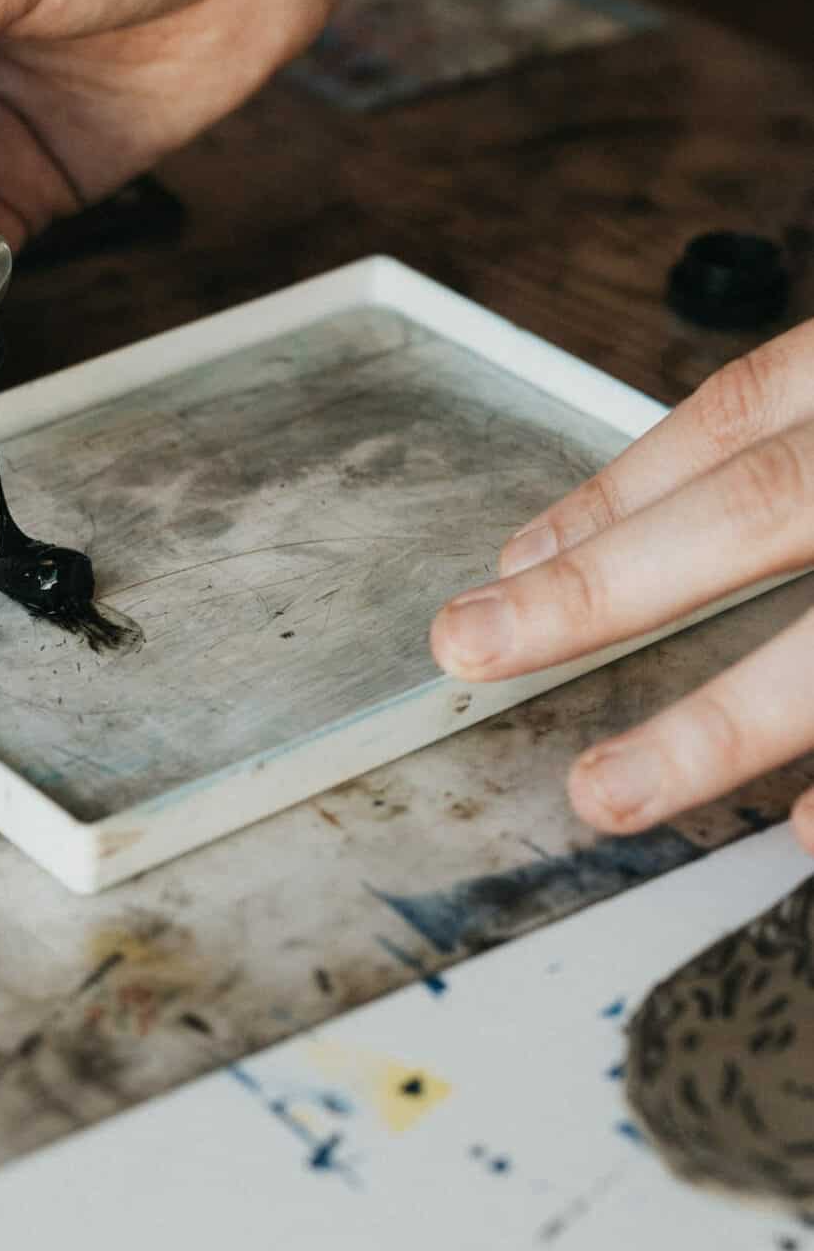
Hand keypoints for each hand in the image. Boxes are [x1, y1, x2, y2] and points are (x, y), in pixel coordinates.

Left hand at [430, 327, 813, 847]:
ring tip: (606, 792)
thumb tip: (617, 535)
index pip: (738, 416)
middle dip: (603, 588)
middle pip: (754, 511)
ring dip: (719, 725)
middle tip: (470, 648)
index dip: (617, 495)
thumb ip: (806, 440)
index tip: (505, 569)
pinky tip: (804, 835)